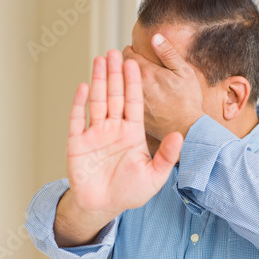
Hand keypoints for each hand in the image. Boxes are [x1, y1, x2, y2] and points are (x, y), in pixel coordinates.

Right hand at [65, 50, 183, 220]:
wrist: (103, 206)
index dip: (134, 83)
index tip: (135, 63)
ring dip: (98, 81)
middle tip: (116, 51)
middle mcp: (113, 129)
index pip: (134, 102)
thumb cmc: (129, 192)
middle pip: (115, 96)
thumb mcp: (154, 177)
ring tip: (100, 60)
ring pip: (97, 101)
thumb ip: (167, 156)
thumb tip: (181, 137)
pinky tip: (83, 87)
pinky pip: (77, 119)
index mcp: (132, 133)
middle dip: (115, 74)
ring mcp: (94, 134)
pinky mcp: (77, 142)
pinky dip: (79, 103)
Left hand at [123, 33, 204, 140]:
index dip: (128, 51)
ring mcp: (131, 103)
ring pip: (117, 88)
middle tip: (122, 63)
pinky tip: (126, 97)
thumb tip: (155, 36)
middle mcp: (135, 88)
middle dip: (119, 66)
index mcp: (146, 73)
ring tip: (121, 79)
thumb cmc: (188, 100)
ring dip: (118, 82)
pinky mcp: (132, 117)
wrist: (187, 129)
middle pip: (118, 71)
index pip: (126, 56)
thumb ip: (168, 53)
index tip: (131, 52)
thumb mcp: (184, 72)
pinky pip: (121, 104)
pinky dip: (122, 98)